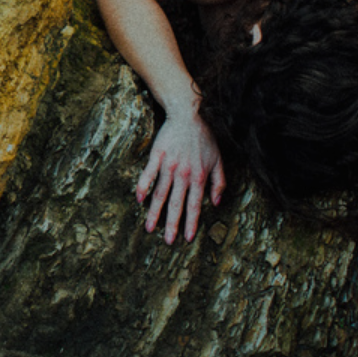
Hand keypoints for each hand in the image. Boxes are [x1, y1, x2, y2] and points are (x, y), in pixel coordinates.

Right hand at [135, 111, 224, 243]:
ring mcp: (168, 166)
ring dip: (154, 212)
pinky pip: (148, 174)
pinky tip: (138, 199)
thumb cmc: (205, 138)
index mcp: (198, 177)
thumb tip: (217, 203)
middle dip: (171, 224)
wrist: (189, 115)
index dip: (191, 222)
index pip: (195, 205)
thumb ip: (219, 182)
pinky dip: (142, 187)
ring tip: (149, 228)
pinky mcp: (157, 156)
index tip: (187, 238)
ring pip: (160, 194)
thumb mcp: (218, 160)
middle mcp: (183, 174)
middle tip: (167, 241)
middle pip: (176, 204)